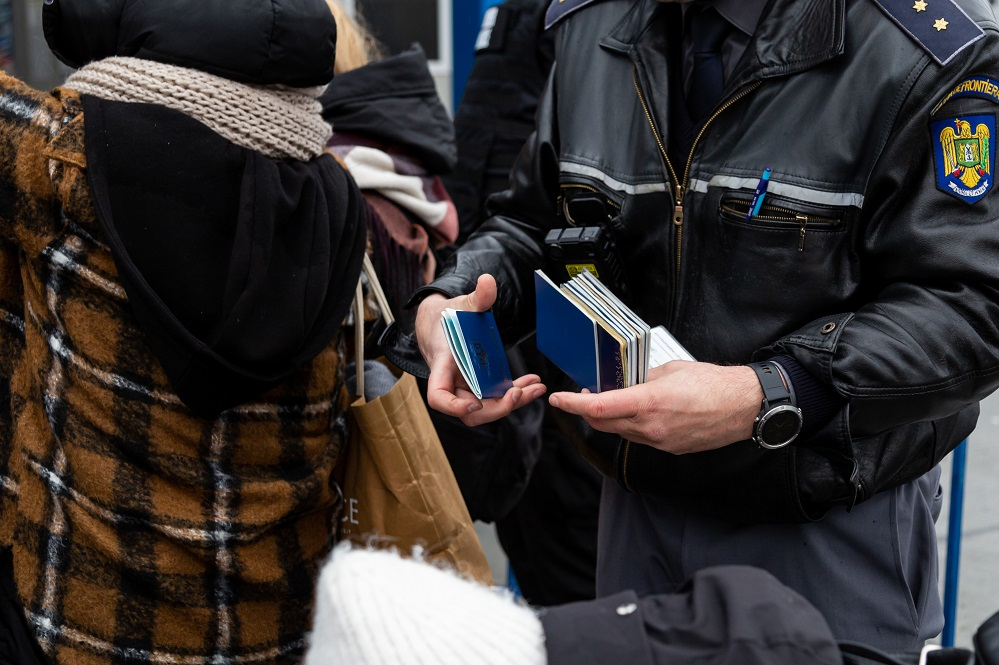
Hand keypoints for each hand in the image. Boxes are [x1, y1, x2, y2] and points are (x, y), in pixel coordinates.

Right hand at [414, 274, 546, 425]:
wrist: (439, 325)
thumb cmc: (446, 317)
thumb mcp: (461, 304)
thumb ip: (477, 297)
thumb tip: (488, 281)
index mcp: (442, 364)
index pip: (438, 396)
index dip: (453, 406)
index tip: (474, 403)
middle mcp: (452, 381)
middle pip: (468, 411)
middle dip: (496, 408)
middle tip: (519, 394)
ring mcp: (465, 386)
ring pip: (486, 407)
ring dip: (512, 403)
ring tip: (536, 389)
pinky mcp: (478, 385)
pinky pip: (495, 397)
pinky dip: (515, 393)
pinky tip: (533, 383)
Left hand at [548, 361, 761, 453]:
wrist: (744, 407)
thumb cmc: (714, 384)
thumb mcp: (671, 370)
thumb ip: (642, 377)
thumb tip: (624, 381)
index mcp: (650, 403)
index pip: (599, 406)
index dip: (573, 404)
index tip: (558, 399)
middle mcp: (651, 427)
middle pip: (603, 423)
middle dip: (587, 410)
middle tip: (583, 394)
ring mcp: (659, 442)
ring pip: (620, 432)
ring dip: (608, 418)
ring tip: (611, 399)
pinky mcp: (668, 448)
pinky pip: (638, 438)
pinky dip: (629, 425)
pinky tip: (635, 411)